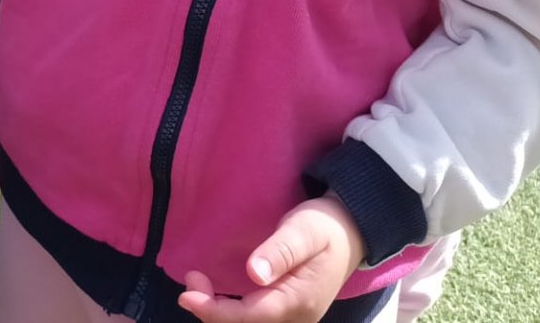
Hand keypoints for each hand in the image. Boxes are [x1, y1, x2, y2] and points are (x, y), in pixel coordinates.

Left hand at [177, 195, 365, 322]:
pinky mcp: (290, 314)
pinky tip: (217, 296)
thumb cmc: (324, 226)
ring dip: (220, 314)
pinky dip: (232, 314)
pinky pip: (256, 321)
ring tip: (198, 284)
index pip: (251, 316)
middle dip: (212, 311)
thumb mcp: (303, 230)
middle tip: (191, 278)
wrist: (351, 232)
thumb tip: (254, 273)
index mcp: (299, 299)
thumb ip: (279, 251)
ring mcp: (295, 319)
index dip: (215, 310)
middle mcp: (297, 318)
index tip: (188, 295)